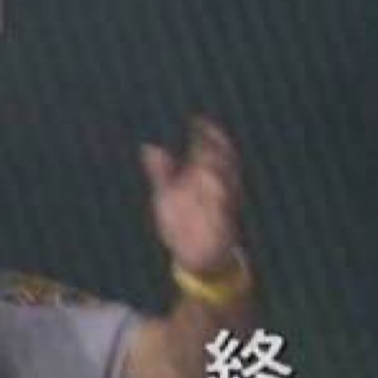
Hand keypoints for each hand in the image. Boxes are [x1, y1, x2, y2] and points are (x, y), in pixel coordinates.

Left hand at [141, 115, 242, 276]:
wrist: (194, 258)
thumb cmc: (182, 223)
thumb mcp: (167, 195)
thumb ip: (161, 172)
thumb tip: (150, 147)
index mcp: (205, 180)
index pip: (211, 151)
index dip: (208, 135)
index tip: (197, 120)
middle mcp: (218, 189)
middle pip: (224, 162)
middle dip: (217, 148)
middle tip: (207, 132)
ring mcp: (222, 207)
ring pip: (228, 183)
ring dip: (220, 170)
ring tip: (210, 156)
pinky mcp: (223, 226)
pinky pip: (225, 210)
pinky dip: (221, 200)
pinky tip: (214, 189)